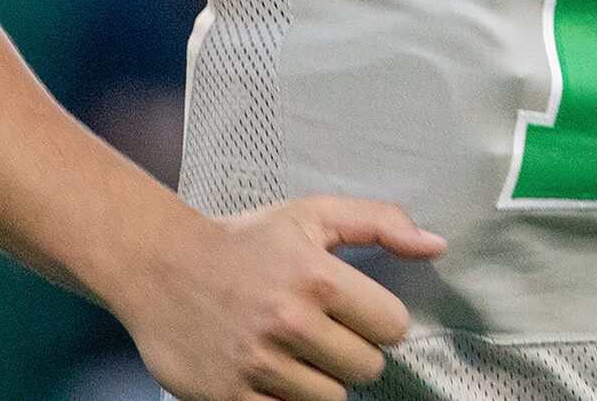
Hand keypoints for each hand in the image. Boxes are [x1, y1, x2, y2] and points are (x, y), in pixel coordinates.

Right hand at [112, 196, 444, 400]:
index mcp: (316, 276)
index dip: (379, 319)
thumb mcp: (312, 214)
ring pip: (331, 399)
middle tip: (322, 331)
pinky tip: (272, 373)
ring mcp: (257, 365)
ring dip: (319, 379)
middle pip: (367, 368)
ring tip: (293, 350)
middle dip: (353, 351)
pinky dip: (286, 400)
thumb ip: (380, 223)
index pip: (393, 326)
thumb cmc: (244, 241)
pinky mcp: (228, 397)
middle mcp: (288, 322)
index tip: (357, 311)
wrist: (160, 266)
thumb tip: (435, 246)